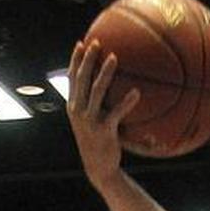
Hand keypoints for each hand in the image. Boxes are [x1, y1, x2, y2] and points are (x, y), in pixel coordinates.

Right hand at [66, 39, 138, 190]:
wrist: (98, 168)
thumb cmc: (100, 143)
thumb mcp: (94, 122)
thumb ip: (99, 106)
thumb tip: (115, 88)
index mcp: (74, 106)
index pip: (72, 78)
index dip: (75, 60)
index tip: (81, 43)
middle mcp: (78, 110)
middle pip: (81, 78)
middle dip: (88, 59)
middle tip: (97, 42)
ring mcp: (89, 120)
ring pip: (96, 91)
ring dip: (105, 72)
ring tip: (115, 57)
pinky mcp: (103, 131)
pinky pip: (116, 113)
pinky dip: (126, 102)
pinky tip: (137, 92)